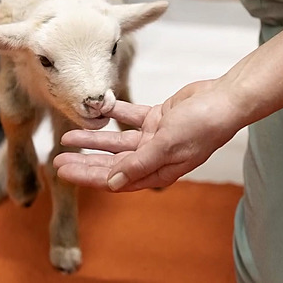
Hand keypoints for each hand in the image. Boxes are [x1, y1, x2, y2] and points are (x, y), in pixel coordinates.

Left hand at [53, 80, 244, 190]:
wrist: (224, 99)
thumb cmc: (203, 125)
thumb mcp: (168, 144)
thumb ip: (139, 164)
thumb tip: (113, 183)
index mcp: (157, 170)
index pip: (116, 179)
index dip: (89, 177)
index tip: (65, 173)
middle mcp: (154, 157)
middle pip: (111, 163)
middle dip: (85, 162)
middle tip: (58, 160)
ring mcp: (155, 137)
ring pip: (117, 141)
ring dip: (93, 138)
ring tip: (68, 136)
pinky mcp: (157, 118)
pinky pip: (130, 117)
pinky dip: (115, 113)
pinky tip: (97, 110)